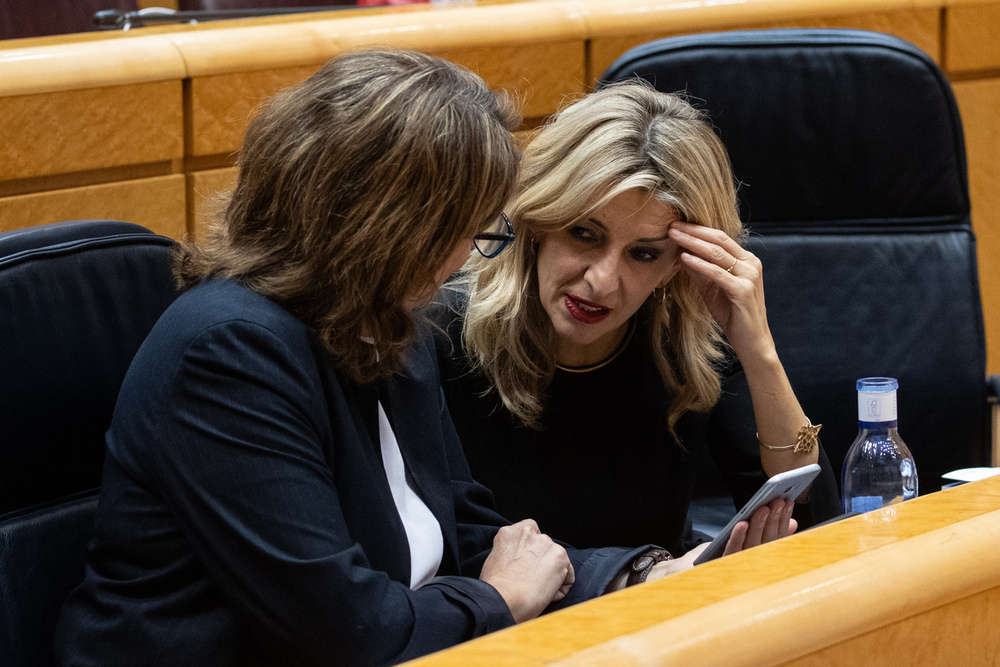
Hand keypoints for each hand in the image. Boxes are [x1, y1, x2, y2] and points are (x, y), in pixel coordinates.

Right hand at [479, 519, 574, 622]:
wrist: (506, 598)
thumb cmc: (496, 589)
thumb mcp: (493, 562)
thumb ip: (508, 554)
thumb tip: (519, 563)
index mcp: (508, 533)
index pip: (528, 532)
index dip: (531, 550)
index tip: (528, 565)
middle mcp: (528, 532)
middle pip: (544, 545)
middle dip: (542, 562)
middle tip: (534, 581)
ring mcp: (545, 543)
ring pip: (556, 559)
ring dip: (553, 574)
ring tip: (541, 591)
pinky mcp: (560, 556)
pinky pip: (568, 574)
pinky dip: (563, 585)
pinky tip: (550, 595)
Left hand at [644, 498, 797, 582]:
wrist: (686, 573)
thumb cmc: (716, 555)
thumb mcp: (742, 539)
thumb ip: (767, 532)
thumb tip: (792, 523)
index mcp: (760, 560)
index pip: (775, 539)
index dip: (782, 520)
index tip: (788, 502)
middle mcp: (752, 568)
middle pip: (767, 542)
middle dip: (774, 520)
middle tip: (779, 501)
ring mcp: (737, 570)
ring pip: (752, 546)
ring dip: (759, 525)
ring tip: (764, 507)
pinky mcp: (720, 569)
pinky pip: (731, 553)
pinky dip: (737, 537)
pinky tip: (742, 523)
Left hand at [667, 221, 774, 364]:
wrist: (751, 341)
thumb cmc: (732, 314)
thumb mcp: (712, 288)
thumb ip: (700, 270)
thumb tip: (681, 253)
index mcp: (746, 260)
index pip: (720, 237)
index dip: (697, 229)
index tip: (677, 224)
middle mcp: (751, 264)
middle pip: (719, 240)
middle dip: (693, 231)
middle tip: (672, 224)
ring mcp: (749, 276)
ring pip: (718, 254)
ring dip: (693, 243)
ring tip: (674, 236)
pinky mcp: (744, 291)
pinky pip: (718, 274)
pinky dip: (700, 265)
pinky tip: (684, 259)